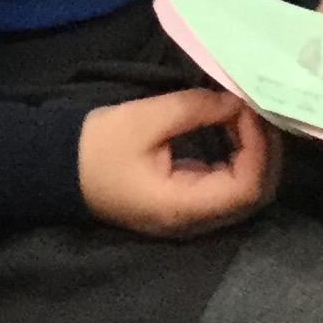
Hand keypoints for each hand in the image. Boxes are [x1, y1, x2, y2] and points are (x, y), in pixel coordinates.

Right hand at [77, 88, 278, 237]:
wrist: (58, 170)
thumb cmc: (98, 146)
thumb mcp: (145, 119)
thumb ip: (195, 109)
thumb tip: (237, 102)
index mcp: (183, 207)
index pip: (247, 187)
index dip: (258, 147)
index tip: (249, 109)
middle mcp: (194, 221)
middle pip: (254, 194)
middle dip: (264, 150)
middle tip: (256, 108)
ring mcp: (191, 217)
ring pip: (245, 192)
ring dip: (254, 153)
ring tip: (247, 113)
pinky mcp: (186, 204)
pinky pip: (227, 187)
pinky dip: (239, 158)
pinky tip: (233, 127)